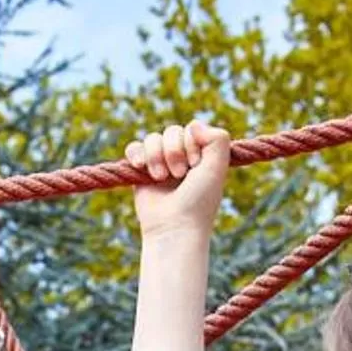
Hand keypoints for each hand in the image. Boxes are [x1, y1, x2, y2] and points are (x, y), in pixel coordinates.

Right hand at [127, 119, 229, 240]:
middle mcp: (181, 157)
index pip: (191, 128)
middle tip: (180, 174)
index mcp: (201, 155)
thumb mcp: (217, 167)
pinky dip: (136, 154)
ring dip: (156, 156)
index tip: (196, 166)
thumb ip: (218, 138)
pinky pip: (134, 148)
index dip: (191, 143)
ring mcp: (160, 163)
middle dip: (174, 150)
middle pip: (172, 130)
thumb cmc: (199, 200)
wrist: (174, 226)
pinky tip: (141, 167)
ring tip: (161, 178)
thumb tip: (193, 124)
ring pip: (152, 138)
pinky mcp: (140, 172)